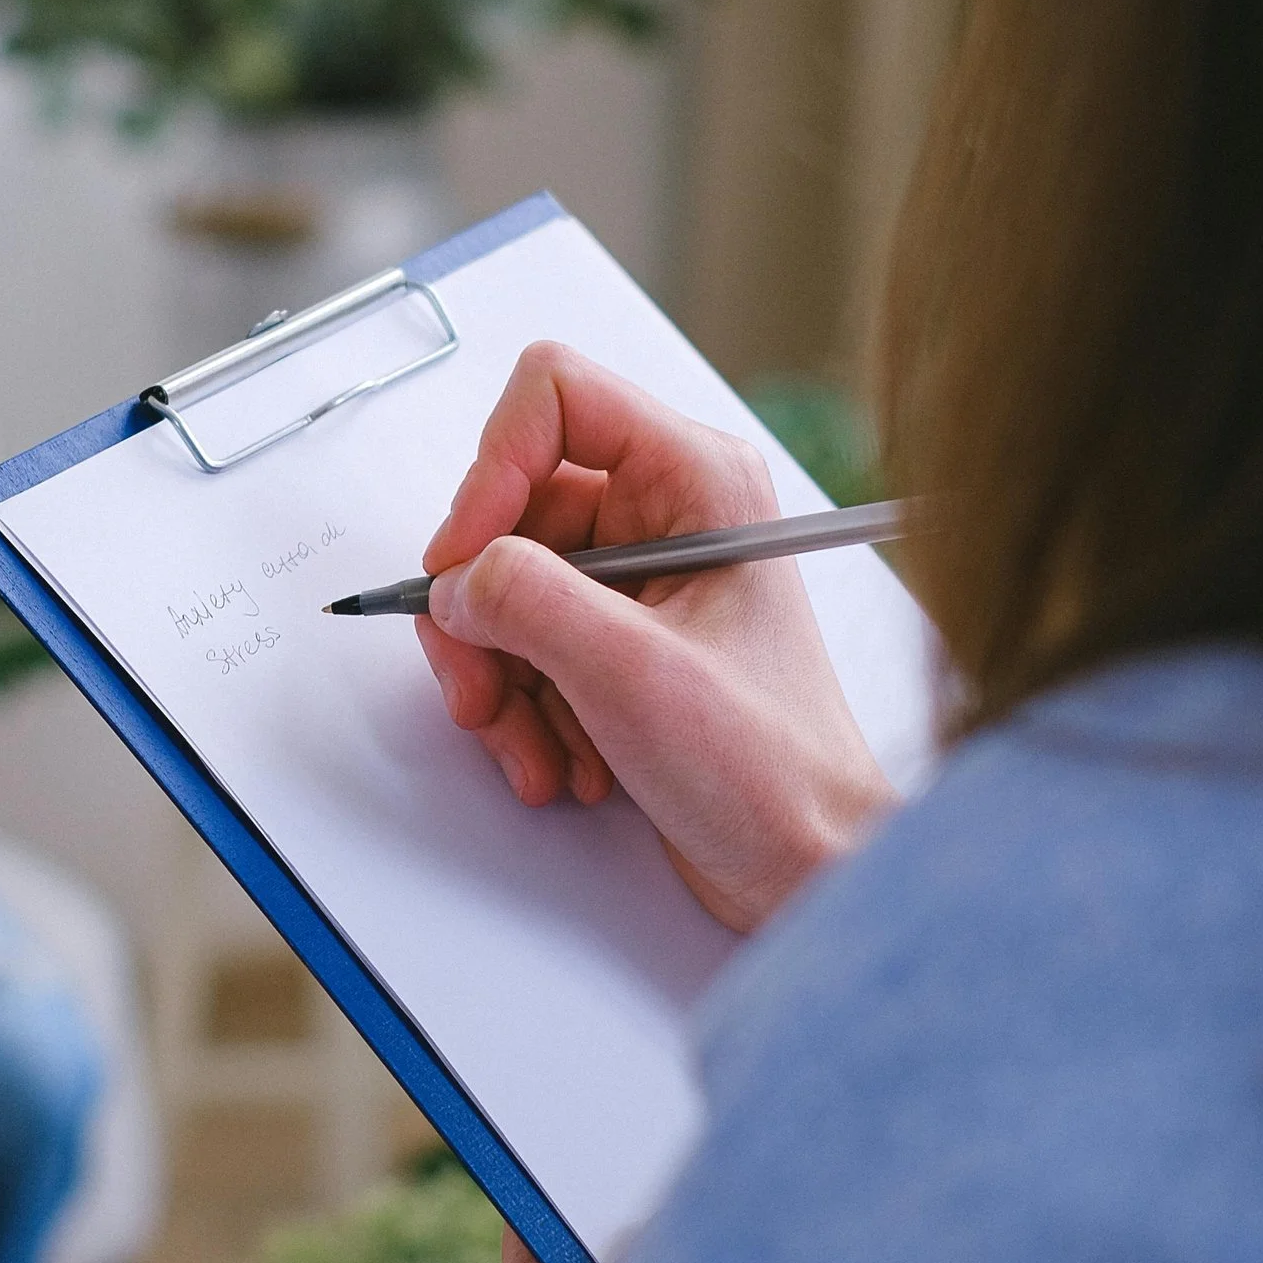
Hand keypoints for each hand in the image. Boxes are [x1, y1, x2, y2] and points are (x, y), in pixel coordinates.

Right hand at [415, 341, 896, 932]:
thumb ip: (529, 602)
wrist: (806, 866)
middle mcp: (664, 514)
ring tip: (535, 751)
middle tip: (482, 692)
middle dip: (483, 615)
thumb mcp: (633, 675)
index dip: (491, 470)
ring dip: (500, 681)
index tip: (464, 563)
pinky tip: (563, 762)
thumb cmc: (772, 769)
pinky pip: (520, 646)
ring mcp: (637, 580)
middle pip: (508, 511)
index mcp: (695, 479)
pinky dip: (522, 710)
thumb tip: (456, 580)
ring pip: (500, 589)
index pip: (554, 397)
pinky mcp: (616, 641)